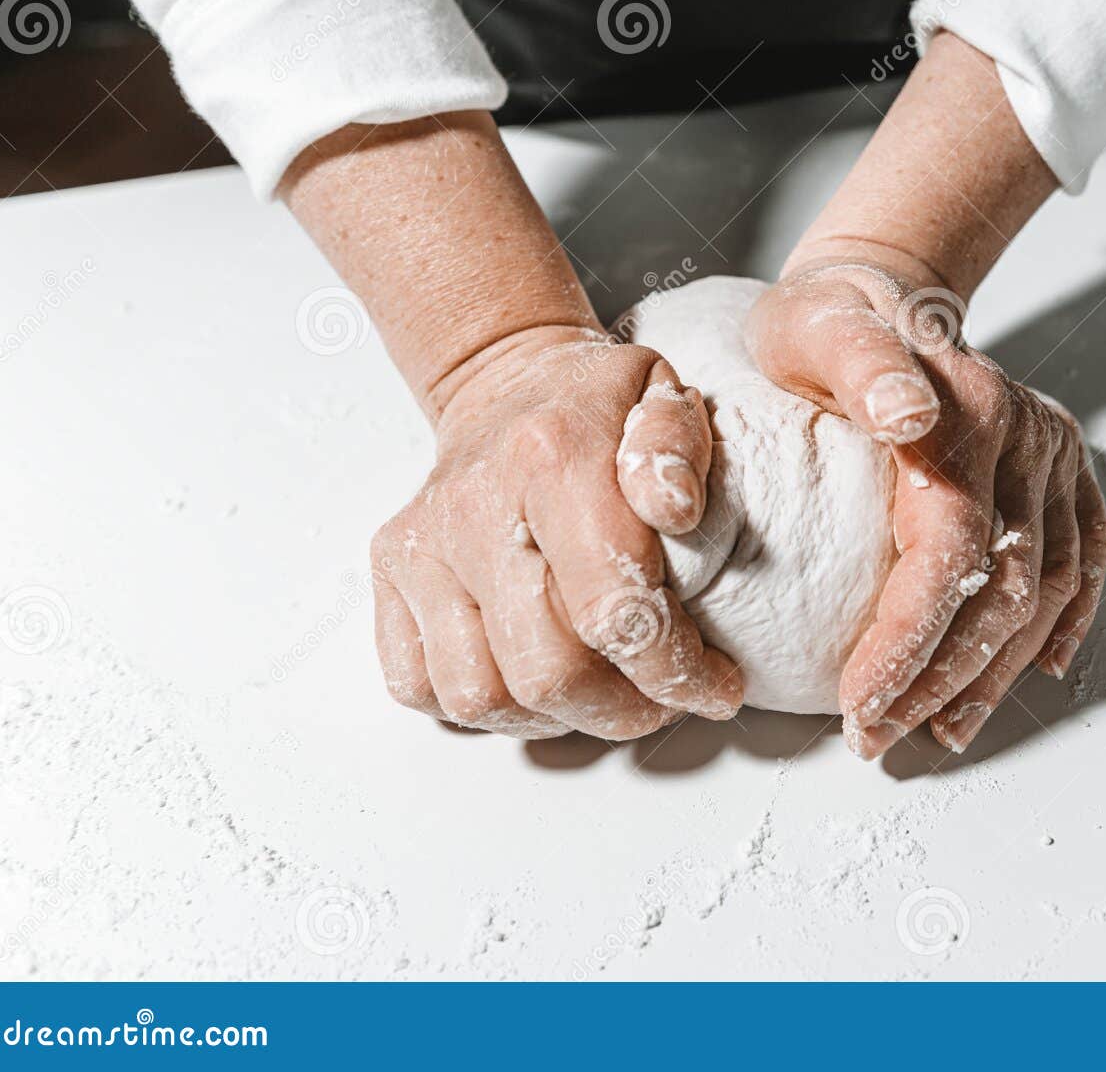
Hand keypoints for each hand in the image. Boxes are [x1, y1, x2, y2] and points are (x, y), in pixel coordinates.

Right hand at [370, 330, 743, 738]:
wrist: (506, 384)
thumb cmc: (596, 408)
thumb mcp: (662, 397)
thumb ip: (677, 446)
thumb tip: (676, 509)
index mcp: (552, 458)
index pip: (613, 610)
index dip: (674, 672)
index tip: (714, 686)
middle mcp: (475, 507)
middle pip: (548, 672)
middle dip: (624, 710)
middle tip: (666, 698)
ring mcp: (424, 546)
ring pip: (481, 697)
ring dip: (557, 719)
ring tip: (605, 693)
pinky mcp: (391, 574)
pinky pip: (421, 686)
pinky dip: (485, 708)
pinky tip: (537, 680)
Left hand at [746, 256, 1105, 756]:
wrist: (877, 290)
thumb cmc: (826, 322)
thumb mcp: (815, 328)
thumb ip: (860, 366)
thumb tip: (910, 418)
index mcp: (968, 413)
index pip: (951, 555)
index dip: (909, 643)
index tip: (862, 707)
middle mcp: (1027, 437)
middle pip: (1004, 588)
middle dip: (941, 679)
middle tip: (878, 735)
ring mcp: (1052, 454)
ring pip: (1047, 589)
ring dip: (996, 672)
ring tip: (941, 727)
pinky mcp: (1062, 467)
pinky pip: (1086, 555)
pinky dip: (1069, 620)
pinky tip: (1038, 669)